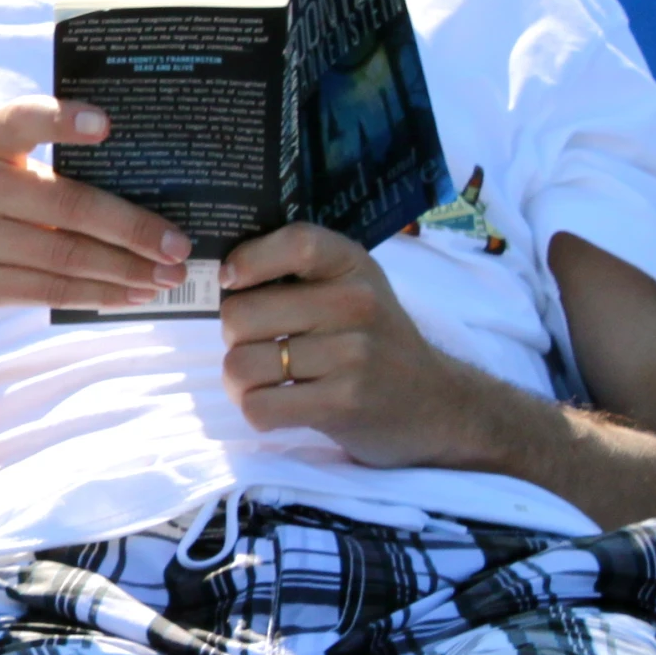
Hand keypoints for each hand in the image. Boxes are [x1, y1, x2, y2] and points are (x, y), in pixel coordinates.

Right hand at [0, 98, 190, 319]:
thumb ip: (25, 153)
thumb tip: (120, 166)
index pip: (21, 120)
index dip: (62, 120)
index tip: (106, 125)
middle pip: (66, 207)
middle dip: (131, 229)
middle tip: (179, 245)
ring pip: (63, 257)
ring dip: (124, 271)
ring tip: (168, 277)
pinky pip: (47, 290)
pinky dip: (95, 294)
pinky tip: (129, 295)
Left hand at [219, 222, 473, 466]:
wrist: (434, 405)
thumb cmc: (375, 343)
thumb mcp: (354, 289)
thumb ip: (301, 275)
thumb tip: (221, 278)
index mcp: (352, 265)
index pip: (295, 243)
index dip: (248, 260)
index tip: (231, 281)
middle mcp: (355, 303)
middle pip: (242, 315)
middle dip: (234, 338)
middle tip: (260, 347)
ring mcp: (352, 354)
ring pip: (242, 365)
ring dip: (240, 381)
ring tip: (266, 382)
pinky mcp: (343, 402)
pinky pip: (259, 407)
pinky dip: (256, 411)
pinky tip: (278, 407)